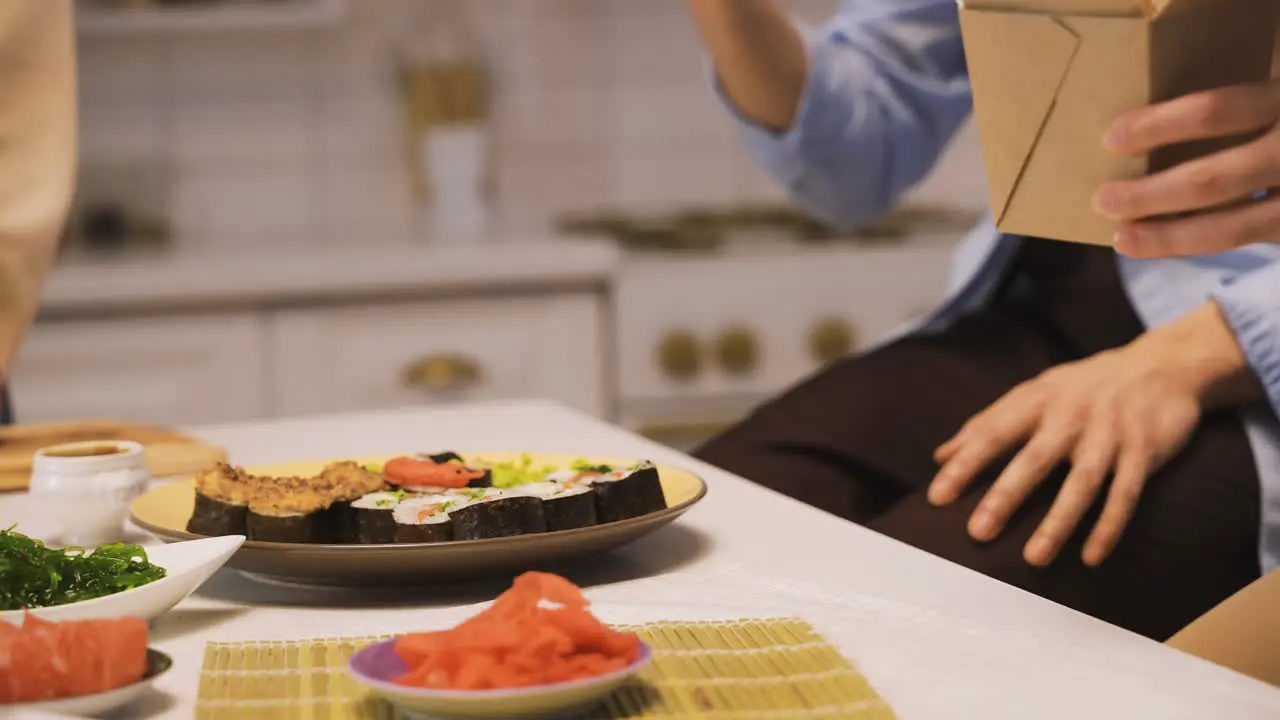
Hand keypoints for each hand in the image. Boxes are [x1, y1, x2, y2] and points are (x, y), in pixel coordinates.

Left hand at [925, 302, 1260, 567]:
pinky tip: (1091, 558)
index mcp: (1037, 400)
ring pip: (1082, 483)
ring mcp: (1110, 433)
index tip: (936, 498)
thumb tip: (939, 456)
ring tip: (1033, 559)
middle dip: (1005, 497)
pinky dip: (1108, 527)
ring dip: (1058, 523)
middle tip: (977, 534)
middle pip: (1035, 460)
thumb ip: (987, 424)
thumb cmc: (1082, 387)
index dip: (964, 465)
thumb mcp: (1033, 394)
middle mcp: (1072, 415)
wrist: (1162, 365)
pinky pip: (1126, 494)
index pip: (993, 433)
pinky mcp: (1145, 450)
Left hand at [1092, 79, 1279, 257]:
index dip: (1159, 124)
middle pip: (1212, 179)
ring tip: (1122, 238)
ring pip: (1231, 228)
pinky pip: (1253, 240)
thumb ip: (1245, 97)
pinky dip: (1205, 244)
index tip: (1110, 137)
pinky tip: (1169, 244)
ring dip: (1169, 237)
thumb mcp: (1272, 95)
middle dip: (1149, 194)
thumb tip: (1166, 96)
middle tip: (1102, 199)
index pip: (1217, 111)